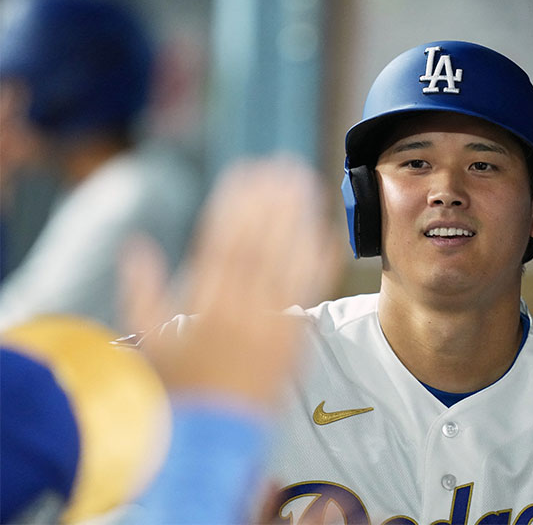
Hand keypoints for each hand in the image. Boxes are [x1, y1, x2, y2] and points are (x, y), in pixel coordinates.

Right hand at [119, 156, 344, 407]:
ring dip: (299, 219)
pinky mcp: (295, 338)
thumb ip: (141, 290)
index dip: (236, 204)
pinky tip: (328, 232)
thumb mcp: (150, 341)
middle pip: (260, 244)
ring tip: (307, 184)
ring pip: (288, 261)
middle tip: (284, 165)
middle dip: (271, 201)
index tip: (246, 172)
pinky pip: (310, 294)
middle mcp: (240, 309)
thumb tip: (135, 244)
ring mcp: (271, 324)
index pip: (222, 242)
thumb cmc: (179, 387)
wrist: (216, 436)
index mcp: (203, 305)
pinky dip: (319, 261)